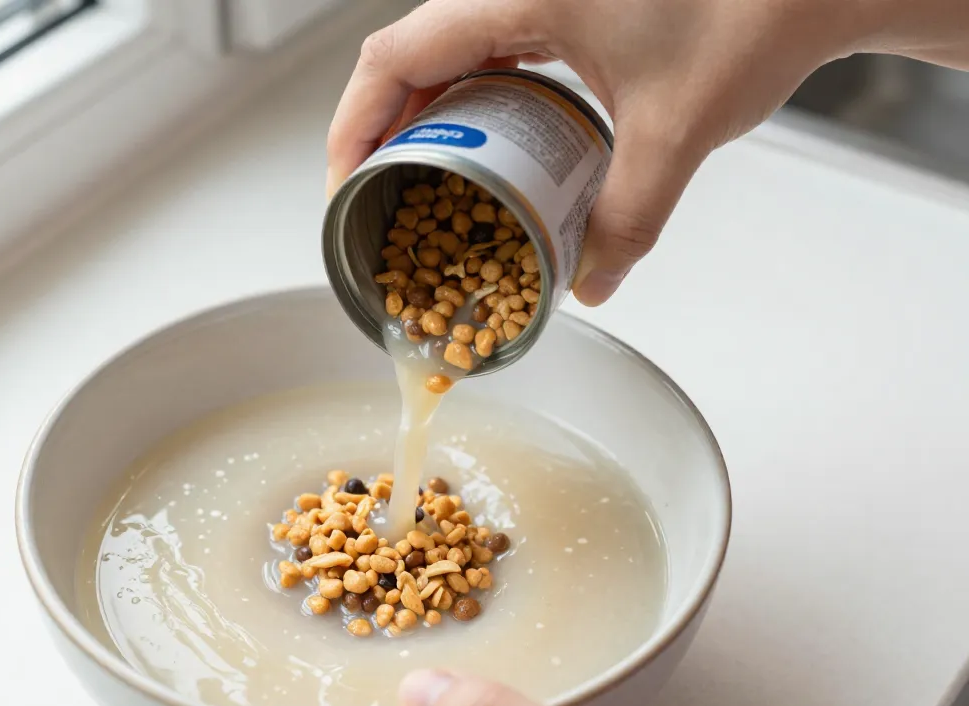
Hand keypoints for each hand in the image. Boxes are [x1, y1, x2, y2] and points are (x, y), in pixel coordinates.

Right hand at [326, 0, 870, 305]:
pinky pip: (492, 53)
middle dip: (381, 131)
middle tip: (377, 199)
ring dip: (425, 119)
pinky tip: (486, 151)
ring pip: (448, 54)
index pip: (395, 56)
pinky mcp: (565, 6)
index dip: (353, 125)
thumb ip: (628, 220)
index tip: (345, 185)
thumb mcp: (674, 134)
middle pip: (410, 57)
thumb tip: (592, 283)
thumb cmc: (754, 14)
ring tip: (419, 186)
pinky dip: (473, 103)